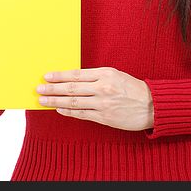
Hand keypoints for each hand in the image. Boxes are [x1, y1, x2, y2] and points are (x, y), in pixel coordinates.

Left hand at [36, 67, 153, 130]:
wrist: (152, 105)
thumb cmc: (132, 88)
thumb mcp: (115, 75)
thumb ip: (95, 76)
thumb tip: (72, 79)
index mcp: (105, 74)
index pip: (76, 74)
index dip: (59, 76)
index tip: (46, 76)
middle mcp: (103, 88)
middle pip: (71, 88)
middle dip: (53, 88)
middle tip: (39, 89)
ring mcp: (103, 103)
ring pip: (74, 102)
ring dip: (56, 101)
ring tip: (43, 100)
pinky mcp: (105, 117)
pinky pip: (82, 114)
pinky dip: (69, 111)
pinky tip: (59, 109)